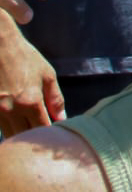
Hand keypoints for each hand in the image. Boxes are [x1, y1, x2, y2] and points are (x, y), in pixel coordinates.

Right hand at [0, 17, 62, 134]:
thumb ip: (55, 99)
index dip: (50, 134)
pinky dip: (9, 128)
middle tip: (44, 133)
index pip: (43, 129)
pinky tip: (17, 121)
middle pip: (25, 136)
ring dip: (21, 135)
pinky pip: (0, 127)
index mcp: (30, 102)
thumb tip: (61, 118)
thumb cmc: (25, 58)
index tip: (56, 133)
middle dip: (36, 137)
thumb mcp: (47, 75)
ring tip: (31, 125)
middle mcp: (11, 110)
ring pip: (10, 134)